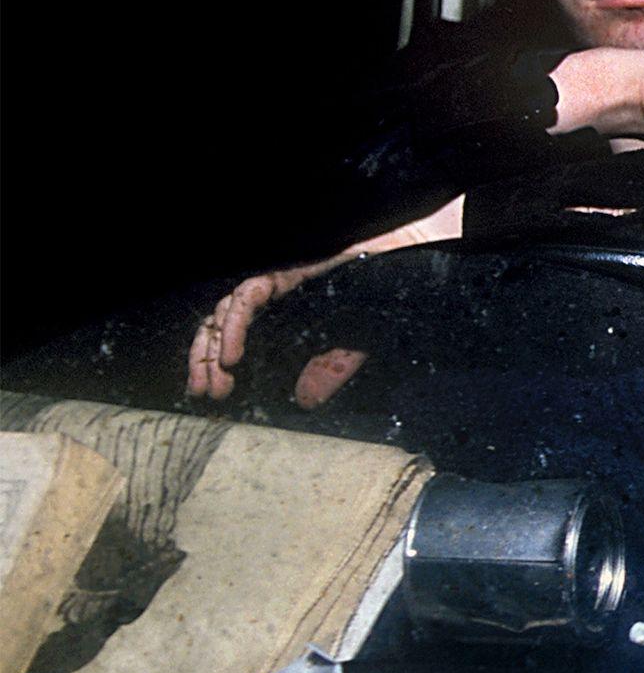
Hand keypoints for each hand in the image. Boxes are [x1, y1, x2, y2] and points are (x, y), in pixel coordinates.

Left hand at [186, 192, 465, 402]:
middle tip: (205, 393)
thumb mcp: (353, 350)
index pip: (237, 334)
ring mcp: (280, 280)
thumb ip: (329, 372)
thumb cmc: (384, 305)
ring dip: (215, 347)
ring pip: (227, 310)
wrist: (409, 274)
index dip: (218, 362)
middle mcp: (277, 296)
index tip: (215, 393)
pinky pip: (251, 296)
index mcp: (288, 313)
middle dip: (206, 359)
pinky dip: (237, 325)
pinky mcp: (287, 271)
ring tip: (216, 379)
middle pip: (222, 323)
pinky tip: (233, 356)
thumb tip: (304, 401)